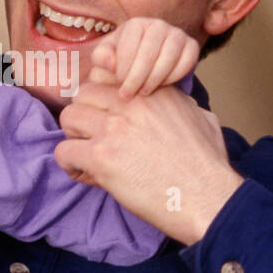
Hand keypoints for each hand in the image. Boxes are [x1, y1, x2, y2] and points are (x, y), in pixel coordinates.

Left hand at [55, 81, 243, 244]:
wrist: (208, 198)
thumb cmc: (207, 166)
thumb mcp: (201, 117)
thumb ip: (179, 104)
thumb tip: (177, 106)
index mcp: (153, 90)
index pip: (107, 74)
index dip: (102, 96)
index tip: (108, 116)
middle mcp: (131, 102)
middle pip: (83, 93)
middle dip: (86, 116)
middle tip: (97, 139)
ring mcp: (114, 128)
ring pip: (68, 118)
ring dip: (75, 138)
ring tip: (91, 158)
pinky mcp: (102, 157)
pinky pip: (64, 152)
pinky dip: (71, 166)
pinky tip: (90, 177)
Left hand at [88, 17, 198, 98]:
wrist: (146, 65)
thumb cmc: (122, 60)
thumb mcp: (107, 58)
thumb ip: (102, 58)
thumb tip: (111, 64)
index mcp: (136, 24)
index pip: (130, 44)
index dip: (123, 66)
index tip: (118, 84)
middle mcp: (158, 24)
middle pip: (149, 51)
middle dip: (137, 76)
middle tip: (129, 94)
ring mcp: (177, 34)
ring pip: (169, 56)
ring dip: (155, 78)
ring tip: (143, 92)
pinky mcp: (192, 46)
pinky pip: (186, 61)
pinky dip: (174, 76)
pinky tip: (161, 86)